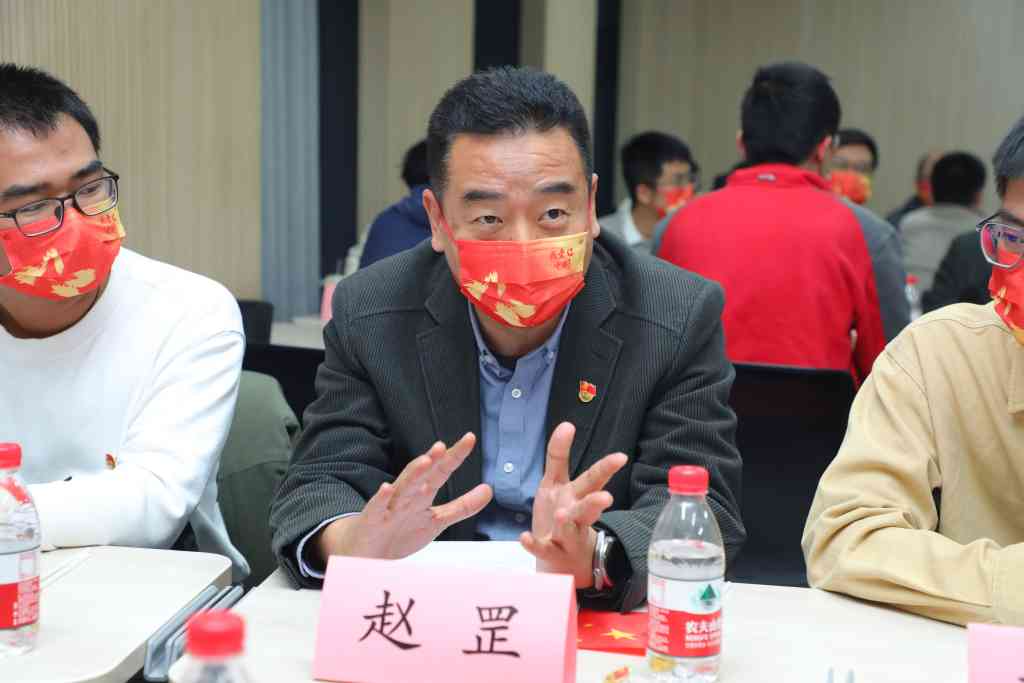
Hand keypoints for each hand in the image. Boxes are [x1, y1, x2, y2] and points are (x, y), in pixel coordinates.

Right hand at [315, 433, 492, 562]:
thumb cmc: (400, 532)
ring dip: (412, 475)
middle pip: (421, 475)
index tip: (469, 438)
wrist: (366, 552)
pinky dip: (381, 499)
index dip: (454, 456)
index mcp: (422, 494)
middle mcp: (406, 496)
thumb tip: (488, 489)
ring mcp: (389, 507)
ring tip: (425, 461)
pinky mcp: (372, 521)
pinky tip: (387, 488)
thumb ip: (462, 506)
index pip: (440, 471)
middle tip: (442, 446)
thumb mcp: (437, 520)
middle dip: (431, 461)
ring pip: (401, 489)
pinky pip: (376, 509)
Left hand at [519, 422, 627, 588]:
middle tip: (605, 499)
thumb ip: (558, 456)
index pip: (594, 480)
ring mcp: (565, 537)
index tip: (620, 458)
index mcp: (578, 496)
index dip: (606, 468)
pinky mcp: (550, 553)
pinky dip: (534, 544)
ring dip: (566, 523)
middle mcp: (576, 516)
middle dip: (595, 503)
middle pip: (587, 508)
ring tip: (562, 516)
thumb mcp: (557, 483)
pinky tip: (524, 538)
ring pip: (569, 530)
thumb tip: (566, 424)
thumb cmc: (562, 516)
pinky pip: (542, 549)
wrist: (563, 560)